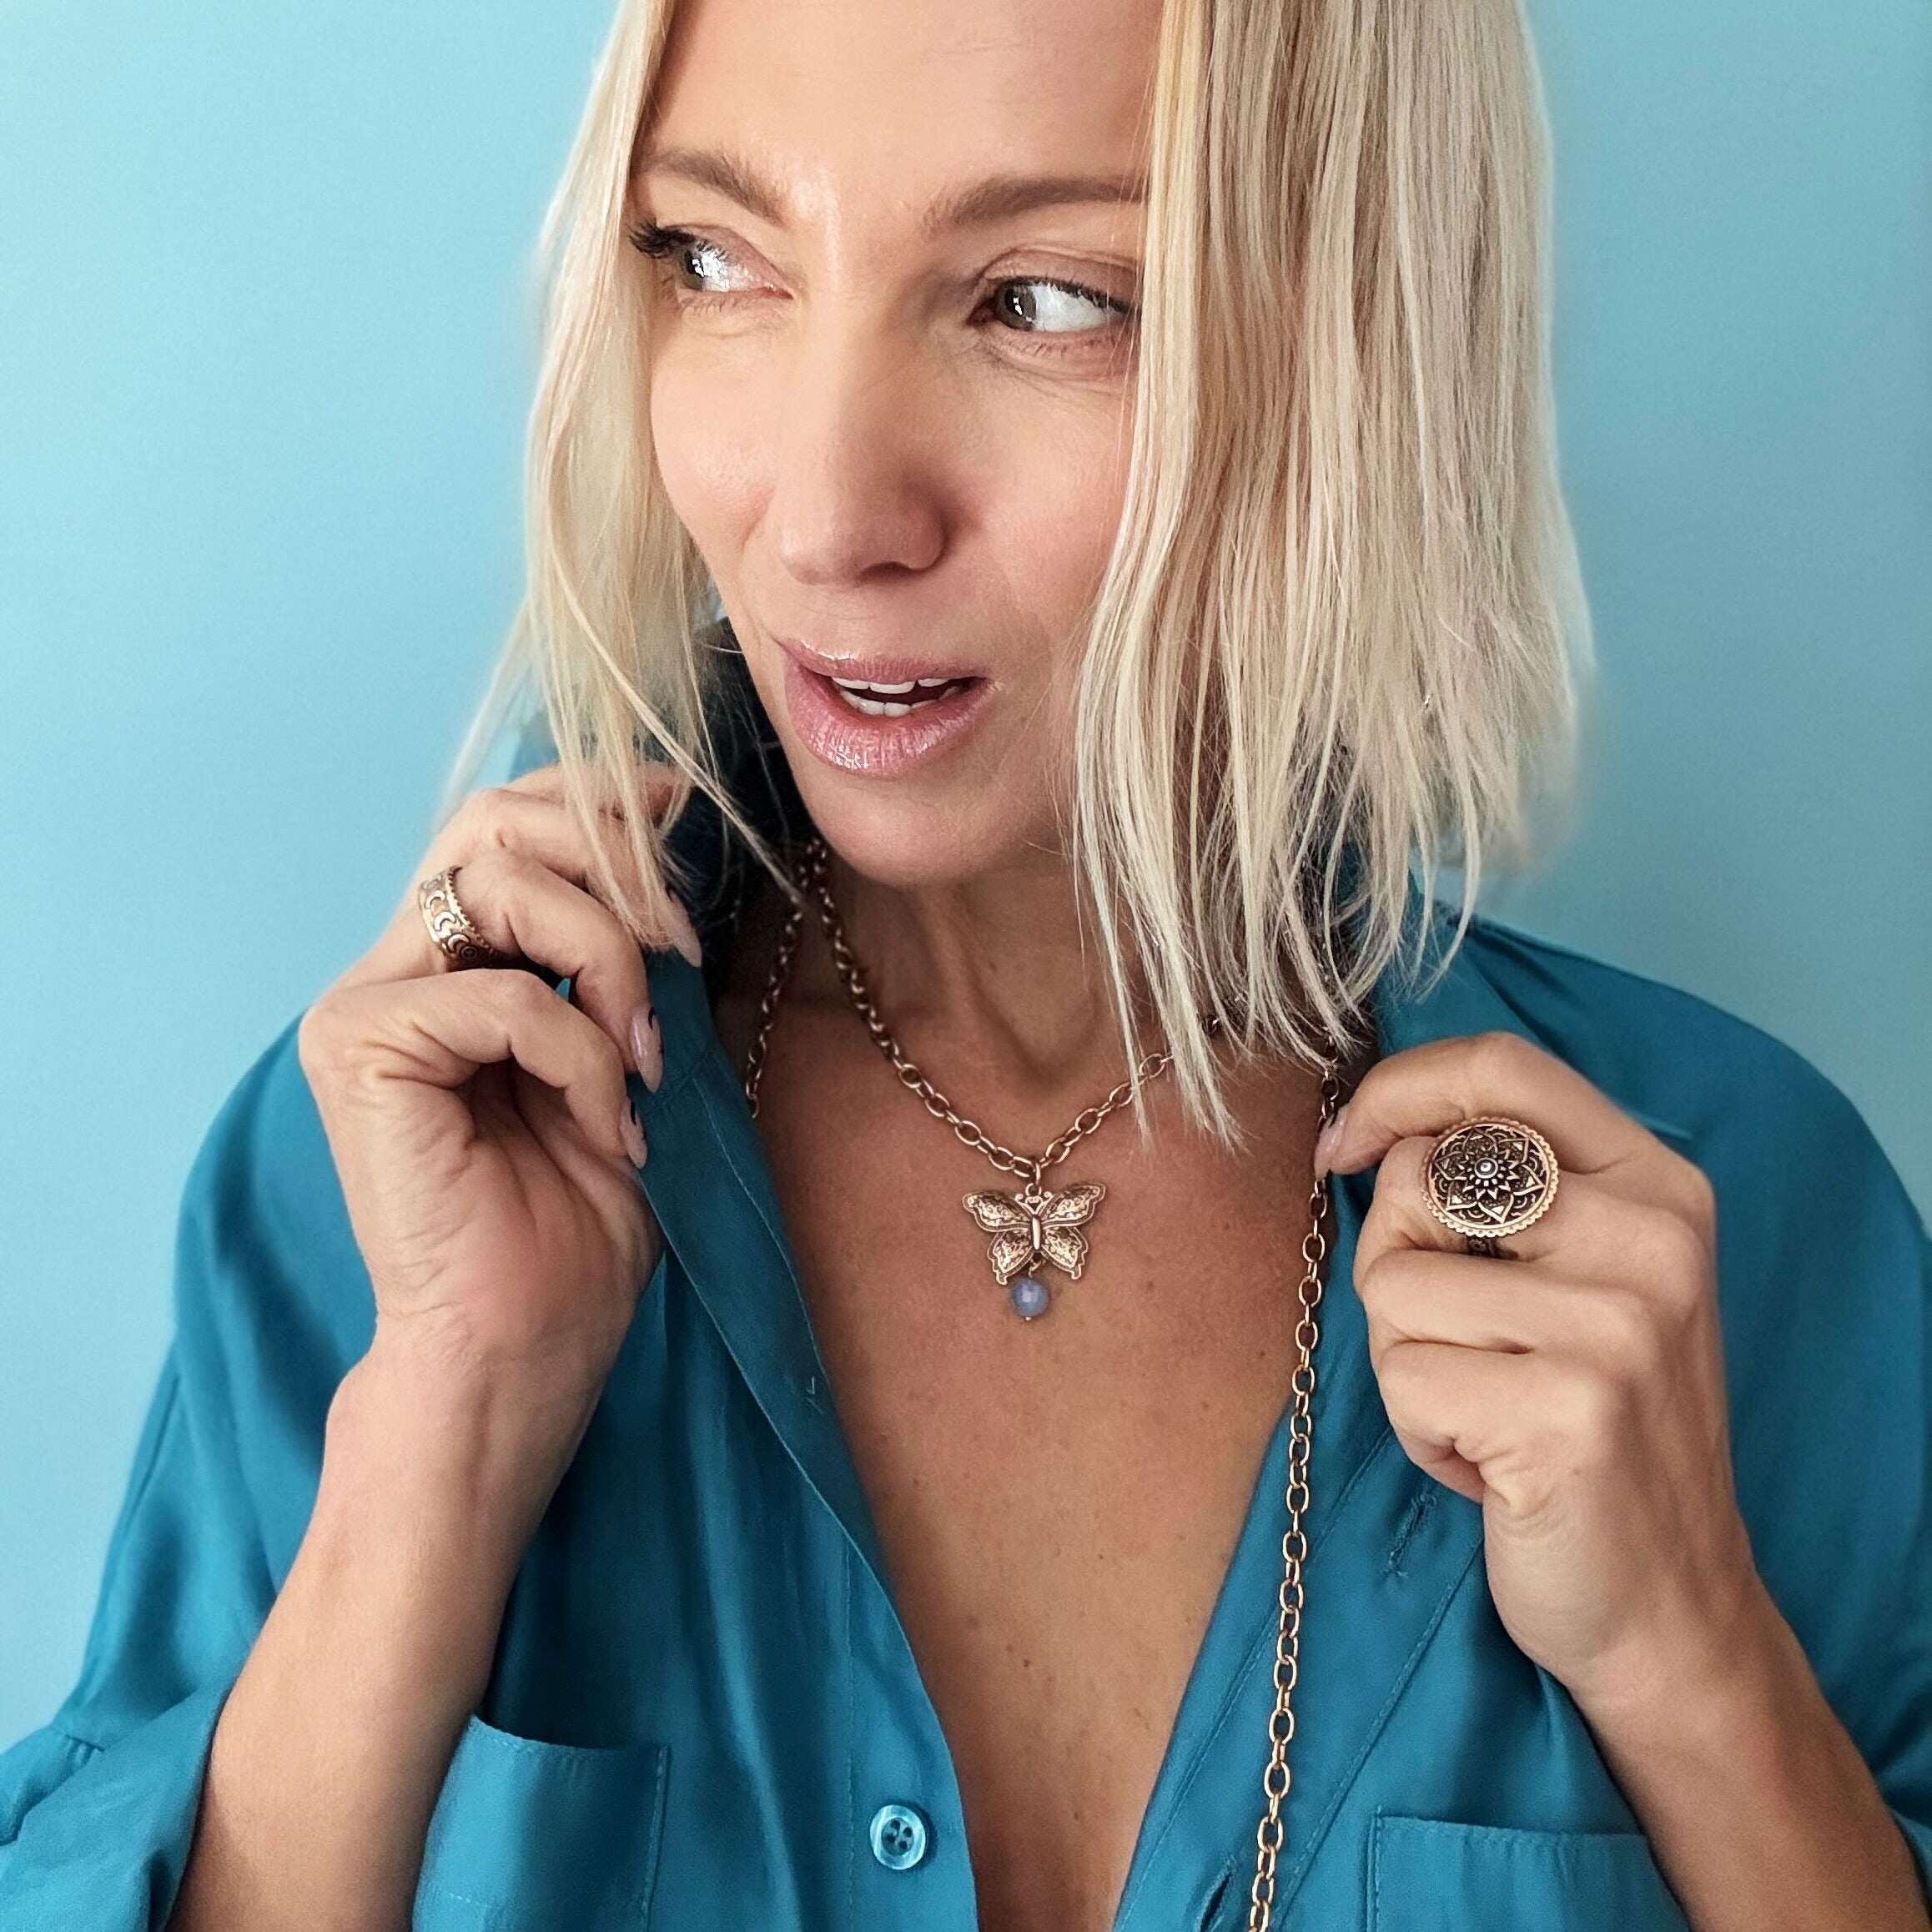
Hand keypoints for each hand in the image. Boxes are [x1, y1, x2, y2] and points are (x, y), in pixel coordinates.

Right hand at [298, 761, 699, 1437]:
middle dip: (607, 860)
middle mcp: (393, 969)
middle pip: (491, 824)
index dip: (592, 800)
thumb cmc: (581, 1219)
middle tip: (678, 946)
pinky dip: (583, 1051)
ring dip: (607, 957)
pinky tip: (609, 1121)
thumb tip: (667, 837)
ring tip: (647, 1054)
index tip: (677, 807)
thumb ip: (627, 955)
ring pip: (499, 886)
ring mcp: (364, 1004)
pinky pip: (504, 994)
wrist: (528, 1342)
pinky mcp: (357, 1047)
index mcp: (448, 963)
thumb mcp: (632, 1056)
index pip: (501, 826)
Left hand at [1318, 1030, 1757, 1720]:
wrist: (1671, 1605)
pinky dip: (1421, 1430)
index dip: (1397, 1091)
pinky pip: (1404, 1377)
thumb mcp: (1582, 1281)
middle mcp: (1650, 1239)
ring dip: (1407, 1364)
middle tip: (1461, 1347)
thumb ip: (1506, 1191)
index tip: (1344, 1146)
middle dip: (1397, 1266)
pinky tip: (1490, 1465)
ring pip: (1392, 1285)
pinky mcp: (1568, 1408)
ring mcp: (1617, 1323)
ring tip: (1486, 1413)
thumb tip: (1369, 1135)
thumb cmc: (1593, 1429)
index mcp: (1657, 1186)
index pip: (1500, 1067)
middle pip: (1421, 1180)